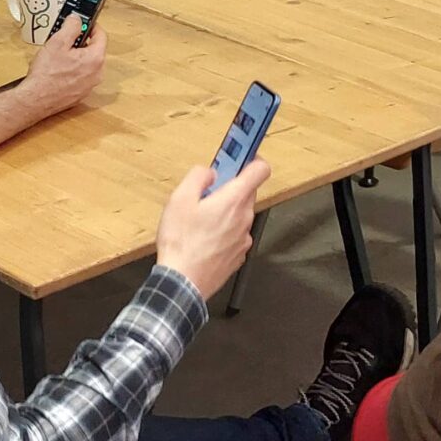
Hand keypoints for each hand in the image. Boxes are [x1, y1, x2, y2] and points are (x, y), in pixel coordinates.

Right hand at [16, 15, 105, 118]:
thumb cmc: (46, 75)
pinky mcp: (81, 94)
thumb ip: (71, 27)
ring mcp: (89, 85)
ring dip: (77, 57)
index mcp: (95, 59)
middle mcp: (97, 74)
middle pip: (94, 50)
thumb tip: (77, 20)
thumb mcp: (57, 42)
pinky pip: (81, 77)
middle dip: (81, 43)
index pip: (101, 35)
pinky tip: (58, 70)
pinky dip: (73, 71)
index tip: (84, 23)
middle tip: (67, 40)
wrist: (35, 99)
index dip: (91, 26)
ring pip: (87, 64)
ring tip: (59, 56)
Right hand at [154, 160, 270, 297]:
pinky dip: (223, 233)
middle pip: (247, 193)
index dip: (253, 160)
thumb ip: (198, 177)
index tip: (242, 157)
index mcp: (234, 200)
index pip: (261, 170)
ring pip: (240, 215)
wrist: (182, 283)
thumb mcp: (179, 199)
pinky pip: (235, 235)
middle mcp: (245, 218)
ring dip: (225, 213)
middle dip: (230, 189)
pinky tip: (203, 239)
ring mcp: (243, 239)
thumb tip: (210, 172)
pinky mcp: (238, 256)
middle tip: (207, 193)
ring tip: (200, 221)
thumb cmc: (181, 243)